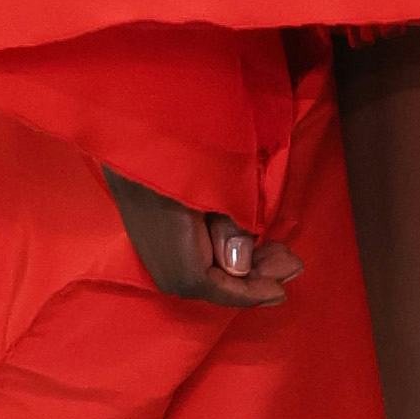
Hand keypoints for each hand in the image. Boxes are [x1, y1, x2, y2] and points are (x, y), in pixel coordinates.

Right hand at [101, 167, 302, 310]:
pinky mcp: (147, 230)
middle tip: (289, 266)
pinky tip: (241, 245)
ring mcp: (147, 243)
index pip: (212, 287)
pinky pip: (187, 260)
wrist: (130, 126)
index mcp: (173, 249)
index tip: (281, 291)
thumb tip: (240, 270)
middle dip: (251, 280)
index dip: (249, 292)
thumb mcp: (219, 185)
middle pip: (207, 284)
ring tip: (274, 254)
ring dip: (238, 268)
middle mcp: (155, 256)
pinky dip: (219, 258)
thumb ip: (231, 230)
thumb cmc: (182, 148)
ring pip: (198, 273)